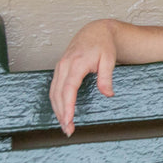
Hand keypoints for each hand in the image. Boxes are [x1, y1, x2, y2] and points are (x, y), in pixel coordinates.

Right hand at [49, 20, 118, 135]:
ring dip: (57, 110)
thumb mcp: (109, 59)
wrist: (96, 31)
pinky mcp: (59, 70)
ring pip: (53, 93)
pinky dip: (56, 102)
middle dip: (61, 113)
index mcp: (76, 63)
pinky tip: (61, 113)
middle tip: (68, 130)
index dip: (67, 106)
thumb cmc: (103, 45)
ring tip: (65, 126)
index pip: (68, 88)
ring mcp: (60, 67)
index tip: (68, 120)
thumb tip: (108, 94)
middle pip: (58, 94)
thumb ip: (106, 77)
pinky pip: (54, 88)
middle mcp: (64, 66)